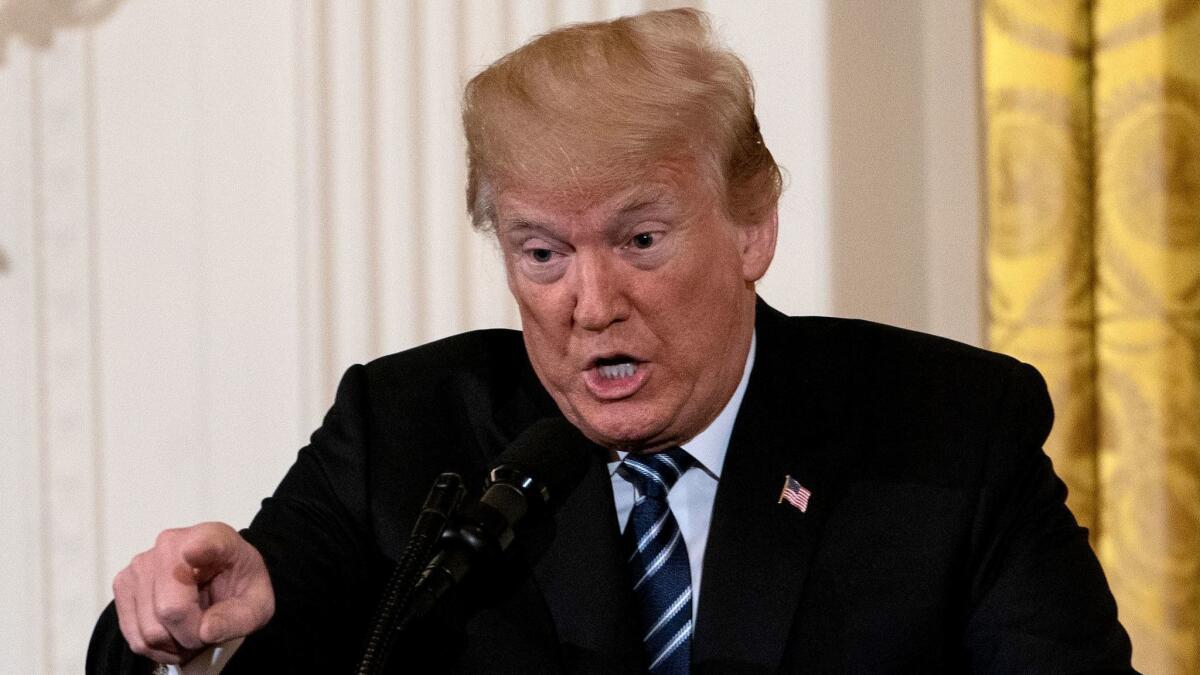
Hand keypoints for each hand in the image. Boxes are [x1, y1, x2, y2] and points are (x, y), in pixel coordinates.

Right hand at [111, 522, 274, 663]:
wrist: (224, 575)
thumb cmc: (240, 585)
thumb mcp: (258, 604)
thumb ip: (238, 617)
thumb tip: (204, 630)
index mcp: (214, 538)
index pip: (203, 544)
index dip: (199, 550)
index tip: (194, 552)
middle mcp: (170, 544)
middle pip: (169, 610)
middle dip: (190, 635)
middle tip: (206, 631)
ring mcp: (140, 564)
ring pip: (148, 630)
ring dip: (172, 644)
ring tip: (191, 631)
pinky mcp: (123, 584)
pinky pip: (133, 635)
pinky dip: (154, 647)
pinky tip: (173, 635)